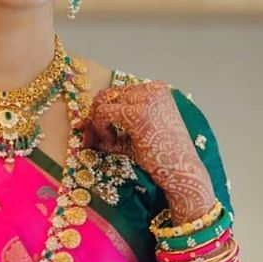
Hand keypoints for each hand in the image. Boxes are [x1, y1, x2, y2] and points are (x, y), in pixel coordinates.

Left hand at [83, 81, 213, 222]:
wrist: (181, 172)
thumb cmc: (159, 156)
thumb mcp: (131, 137)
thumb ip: (109, 128)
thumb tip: (81, 126)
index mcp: (155, 90)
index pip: (117, 93)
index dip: (100, 111)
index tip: (93, 132)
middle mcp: (152, 89)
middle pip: (107, 95)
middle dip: (94, 117)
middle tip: (92, 139)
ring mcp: (146, 98)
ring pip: (102, 102)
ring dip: (98, 124)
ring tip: (110, 142)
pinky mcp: (138, 112)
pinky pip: (103, 113)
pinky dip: (101, 128)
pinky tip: (112, 143)